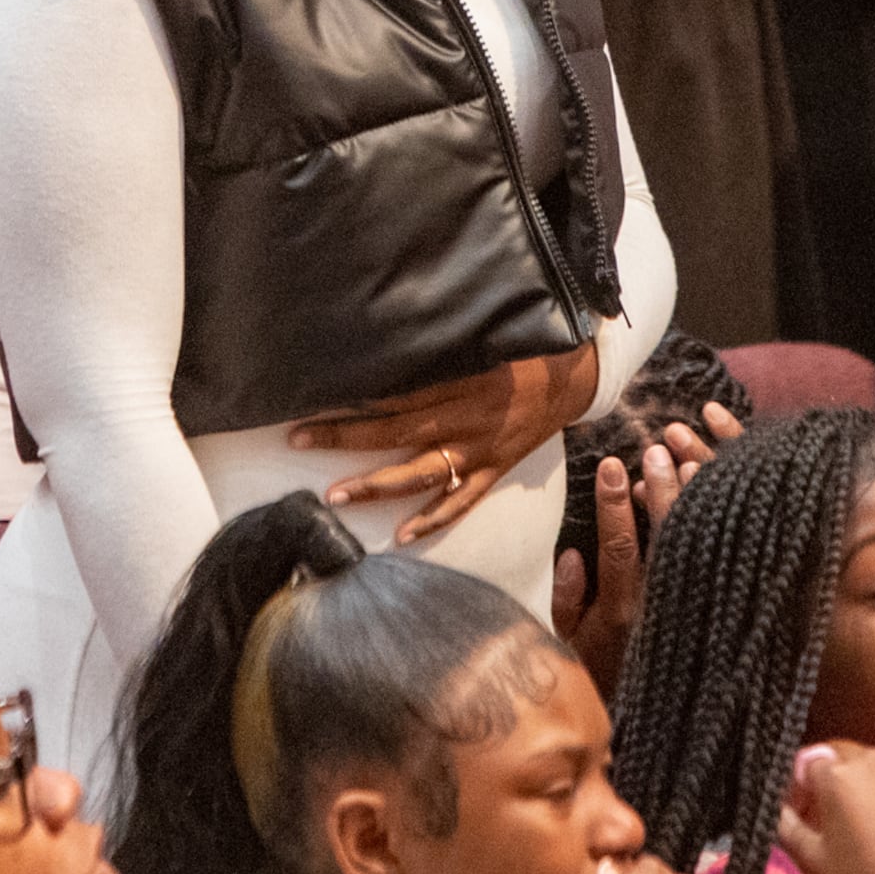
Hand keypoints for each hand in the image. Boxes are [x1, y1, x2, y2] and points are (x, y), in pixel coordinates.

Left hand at [296, 342, 602, 542]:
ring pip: (421, 474)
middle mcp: (466, 418)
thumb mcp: (482, 338)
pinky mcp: (494, 469)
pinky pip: (461, 500)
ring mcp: (480, 450)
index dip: (353, 395)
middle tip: (301, 439)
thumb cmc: (522, 351)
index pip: (396, 390)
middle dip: (346, 437)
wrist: (573, 379)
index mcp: (460, 380)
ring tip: (337, 495)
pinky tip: (403, 535)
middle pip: (397, 431)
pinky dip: (432, 519)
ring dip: (377, 486)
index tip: (313, 396)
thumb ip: (438, 346)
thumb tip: (386, 339)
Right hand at [553, 416, 729, 693]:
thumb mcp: (567, 643)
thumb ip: (567, 598)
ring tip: (694, 456)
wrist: (651, 723)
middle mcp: (662, 607)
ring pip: (703, 546)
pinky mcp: (720, 610)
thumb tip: (574, 551)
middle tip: (657, 448)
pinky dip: (727, 527)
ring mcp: (695, 609)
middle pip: (669, 538)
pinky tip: (721, 494)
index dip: (614, 504)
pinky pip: (726, 562)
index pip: (620, 547)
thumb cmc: (598, 675)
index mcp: (620, 612)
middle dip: (662, 489)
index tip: (613, 464)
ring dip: (698, 501)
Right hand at [775, 745, 874, 873]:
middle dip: (833, 781)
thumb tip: (777, 806)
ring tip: (871, 824)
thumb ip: (783, 823)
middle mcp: (871, 758)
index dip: (801, 787)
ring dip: (866, 785)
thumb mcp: (809, 857)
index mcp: (835, 772)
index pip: (807, 762)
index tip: (804, 811)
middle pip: (842, 758)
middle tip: (835, 817)